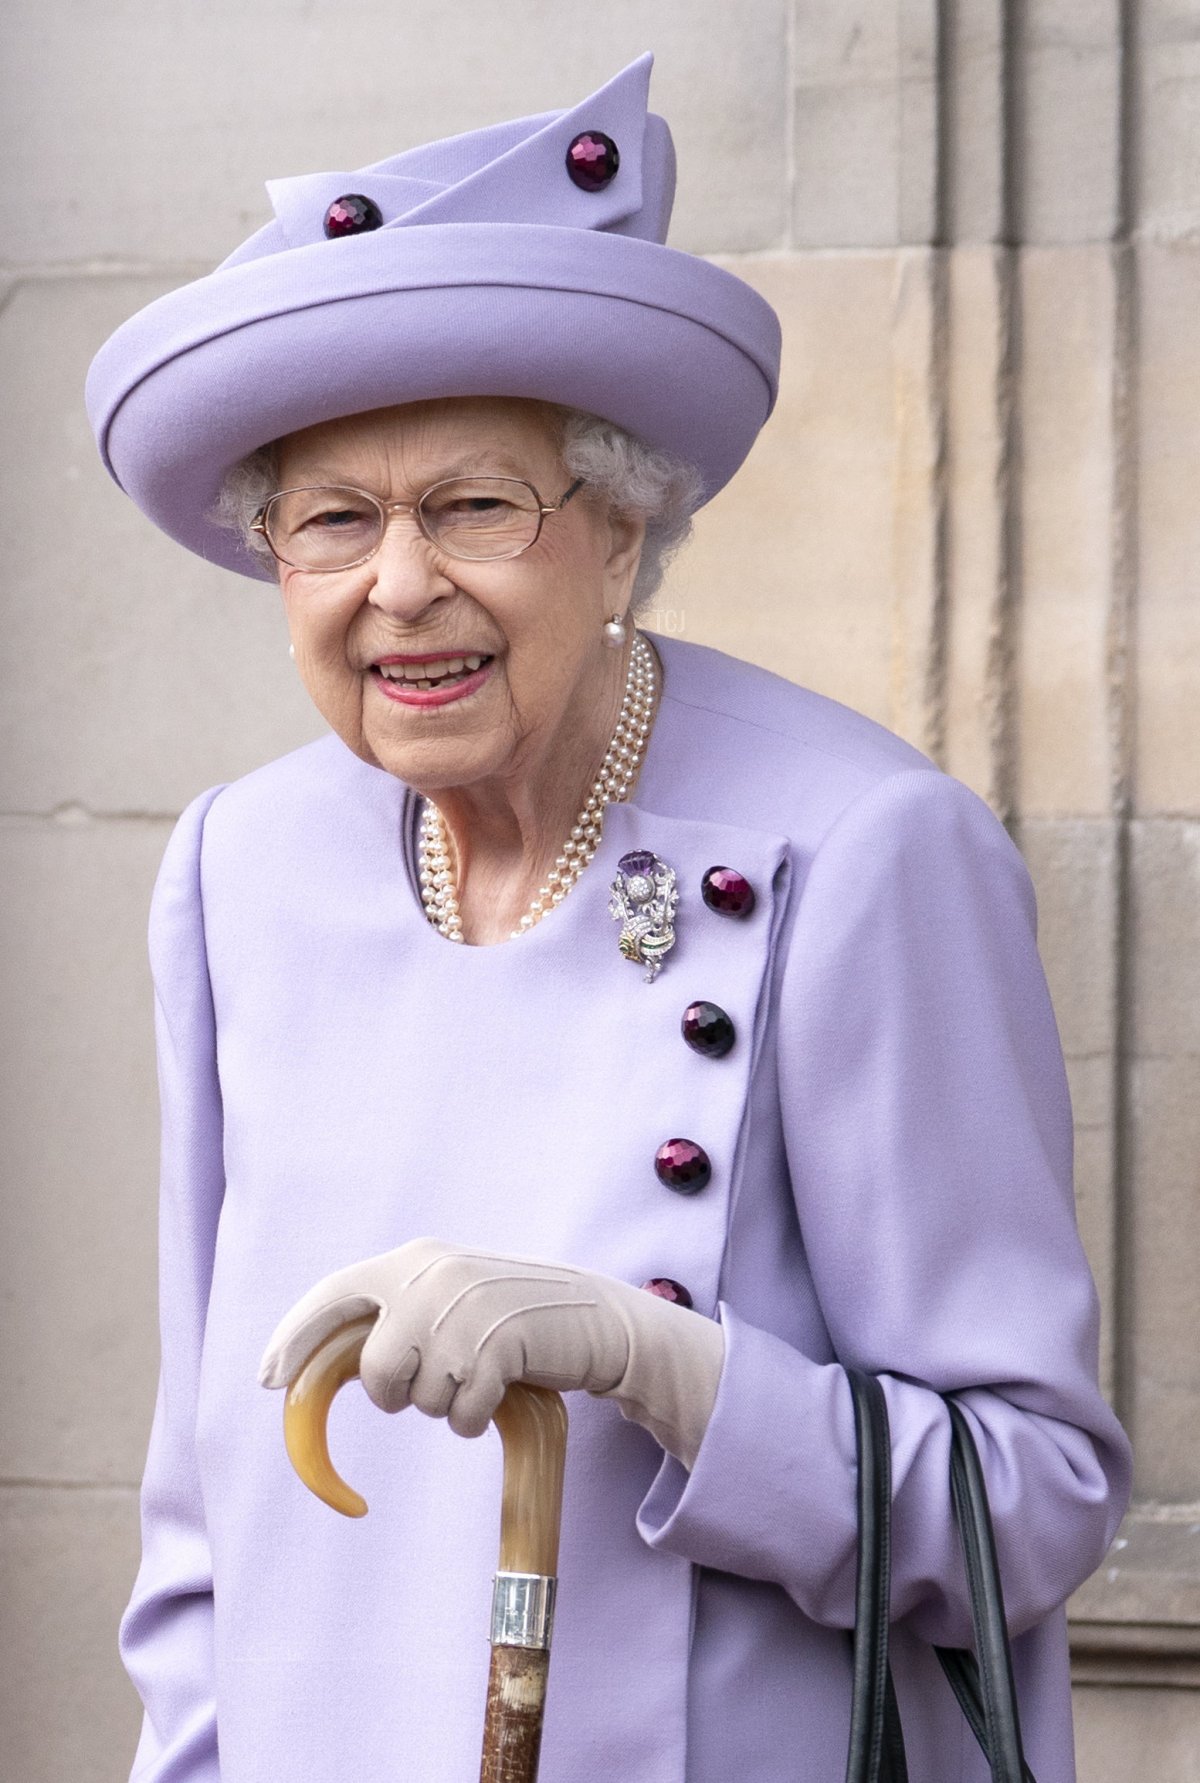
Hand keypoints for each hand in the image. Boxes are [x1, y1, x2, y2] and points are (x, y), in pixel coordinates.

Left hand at [258, 1237, 724, 1466]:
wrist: (596, 1317)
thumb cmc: (513, 1318)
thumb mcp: (450, 1298)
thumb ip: (398, 1316)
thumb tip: (331, 1366)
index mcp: (415, 1260)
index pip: (335, 1295)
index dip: (294, 1338)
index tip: (268, 1379)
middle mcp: (434, 1277)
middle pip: (376, 1369)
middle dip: (397, 1394)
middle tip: (433, 1385)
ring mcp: (468, 1309)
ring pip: (417, 1397)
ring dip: (445, 1404)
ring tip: (480, 1376)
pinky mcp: (500, 1344)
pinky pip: (459, 1414)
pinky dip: (474, 1417)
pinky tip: (501, 1390)